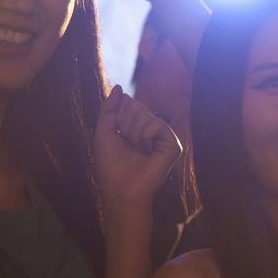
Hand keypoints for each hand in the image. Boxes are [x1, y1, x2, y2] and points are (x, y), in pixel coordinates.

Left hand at [93, 85, 182, 216]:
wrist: (120, 190)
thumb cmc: (110, 166)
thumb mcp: (104, 132)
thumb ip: (109, 109)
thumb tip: (119, 87)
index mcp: (137, 128)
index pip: (130, 105)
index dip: (119, 116)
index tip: (117, 135)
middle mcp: (152, 131)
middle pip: (137, 107)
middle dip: (125, 123)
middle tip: (126, 143)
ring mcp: (164, 137)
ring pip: (147, 115)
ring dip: (134, 131)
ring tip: (136, 148)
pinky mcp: (173, 145)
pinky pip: (158, 124)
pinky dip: (146, 134)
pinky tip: (145, 148)